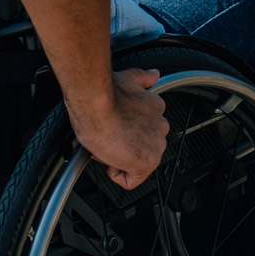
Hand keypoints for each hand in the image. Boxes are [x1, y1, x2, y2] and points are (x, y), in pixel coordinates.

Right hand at [71, 68, 168, 188]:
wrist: (95, 103)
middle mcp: (160, 127)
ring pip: (137, 163)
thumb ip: (142, 78)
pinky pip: (131, 181)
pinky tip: (107, 158)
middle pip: (140, 147)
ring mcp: (155, 145)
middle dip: (122, 146)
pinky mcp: (146, 162)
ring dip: (119, 158)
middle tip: (105, 136)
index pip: (143, 129)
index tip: (111, 126)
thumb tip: (153, 74)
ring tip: (104, 144)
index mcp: (155, 109)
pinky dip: (116, 174)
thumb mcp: (128, 79)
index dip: (122, 131)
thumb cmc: (103, 94)